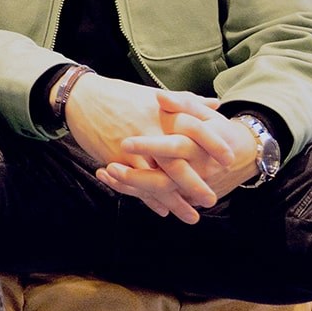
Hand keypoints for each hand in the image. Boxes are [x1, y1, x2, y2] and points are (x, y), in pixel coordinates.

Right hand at [63, 75, 231, 222]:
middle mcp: (151, 131)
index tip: (229, 160)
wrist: (81, 97)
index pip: (197, 130)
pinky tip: (162, 210)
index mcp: (164, 112)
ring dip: (176, 201)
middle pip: (180, 163)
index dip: (214, 145)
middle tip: (211, 200)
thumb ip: (187, 101)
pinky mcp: (116, 158)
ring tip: (191, 216)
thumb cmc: (118, 95)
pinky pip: (137, 184)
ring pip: (159, 180)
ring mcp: (133, 147)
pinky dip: (150, 200)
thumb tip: (216, 105)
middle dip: (196, 184)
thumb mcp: (154, 94)